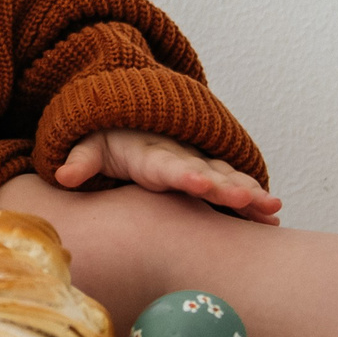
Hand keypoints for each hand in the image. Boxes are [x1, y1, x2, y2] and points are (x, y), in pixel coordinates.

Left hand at [56, 129, 281, 223]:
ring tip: (274, 210)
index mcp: (150, 155)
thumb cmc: (105, 137)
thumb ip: (79, 159)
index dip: (185, 174)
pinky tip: (273, 217)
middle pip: (208, 174)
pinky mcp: (205, 172)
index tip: (202, 183)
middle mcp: (180, 158)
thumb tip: (63, 175)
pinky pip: (232, 184)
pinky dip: (252, 197)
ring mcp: (196, 164)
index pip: (169, 166)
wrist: (124, 119)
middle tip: (253, 201)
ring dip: (250, 193)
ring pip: (227, 179)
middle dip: (230, 188)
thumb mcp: (87, 144)